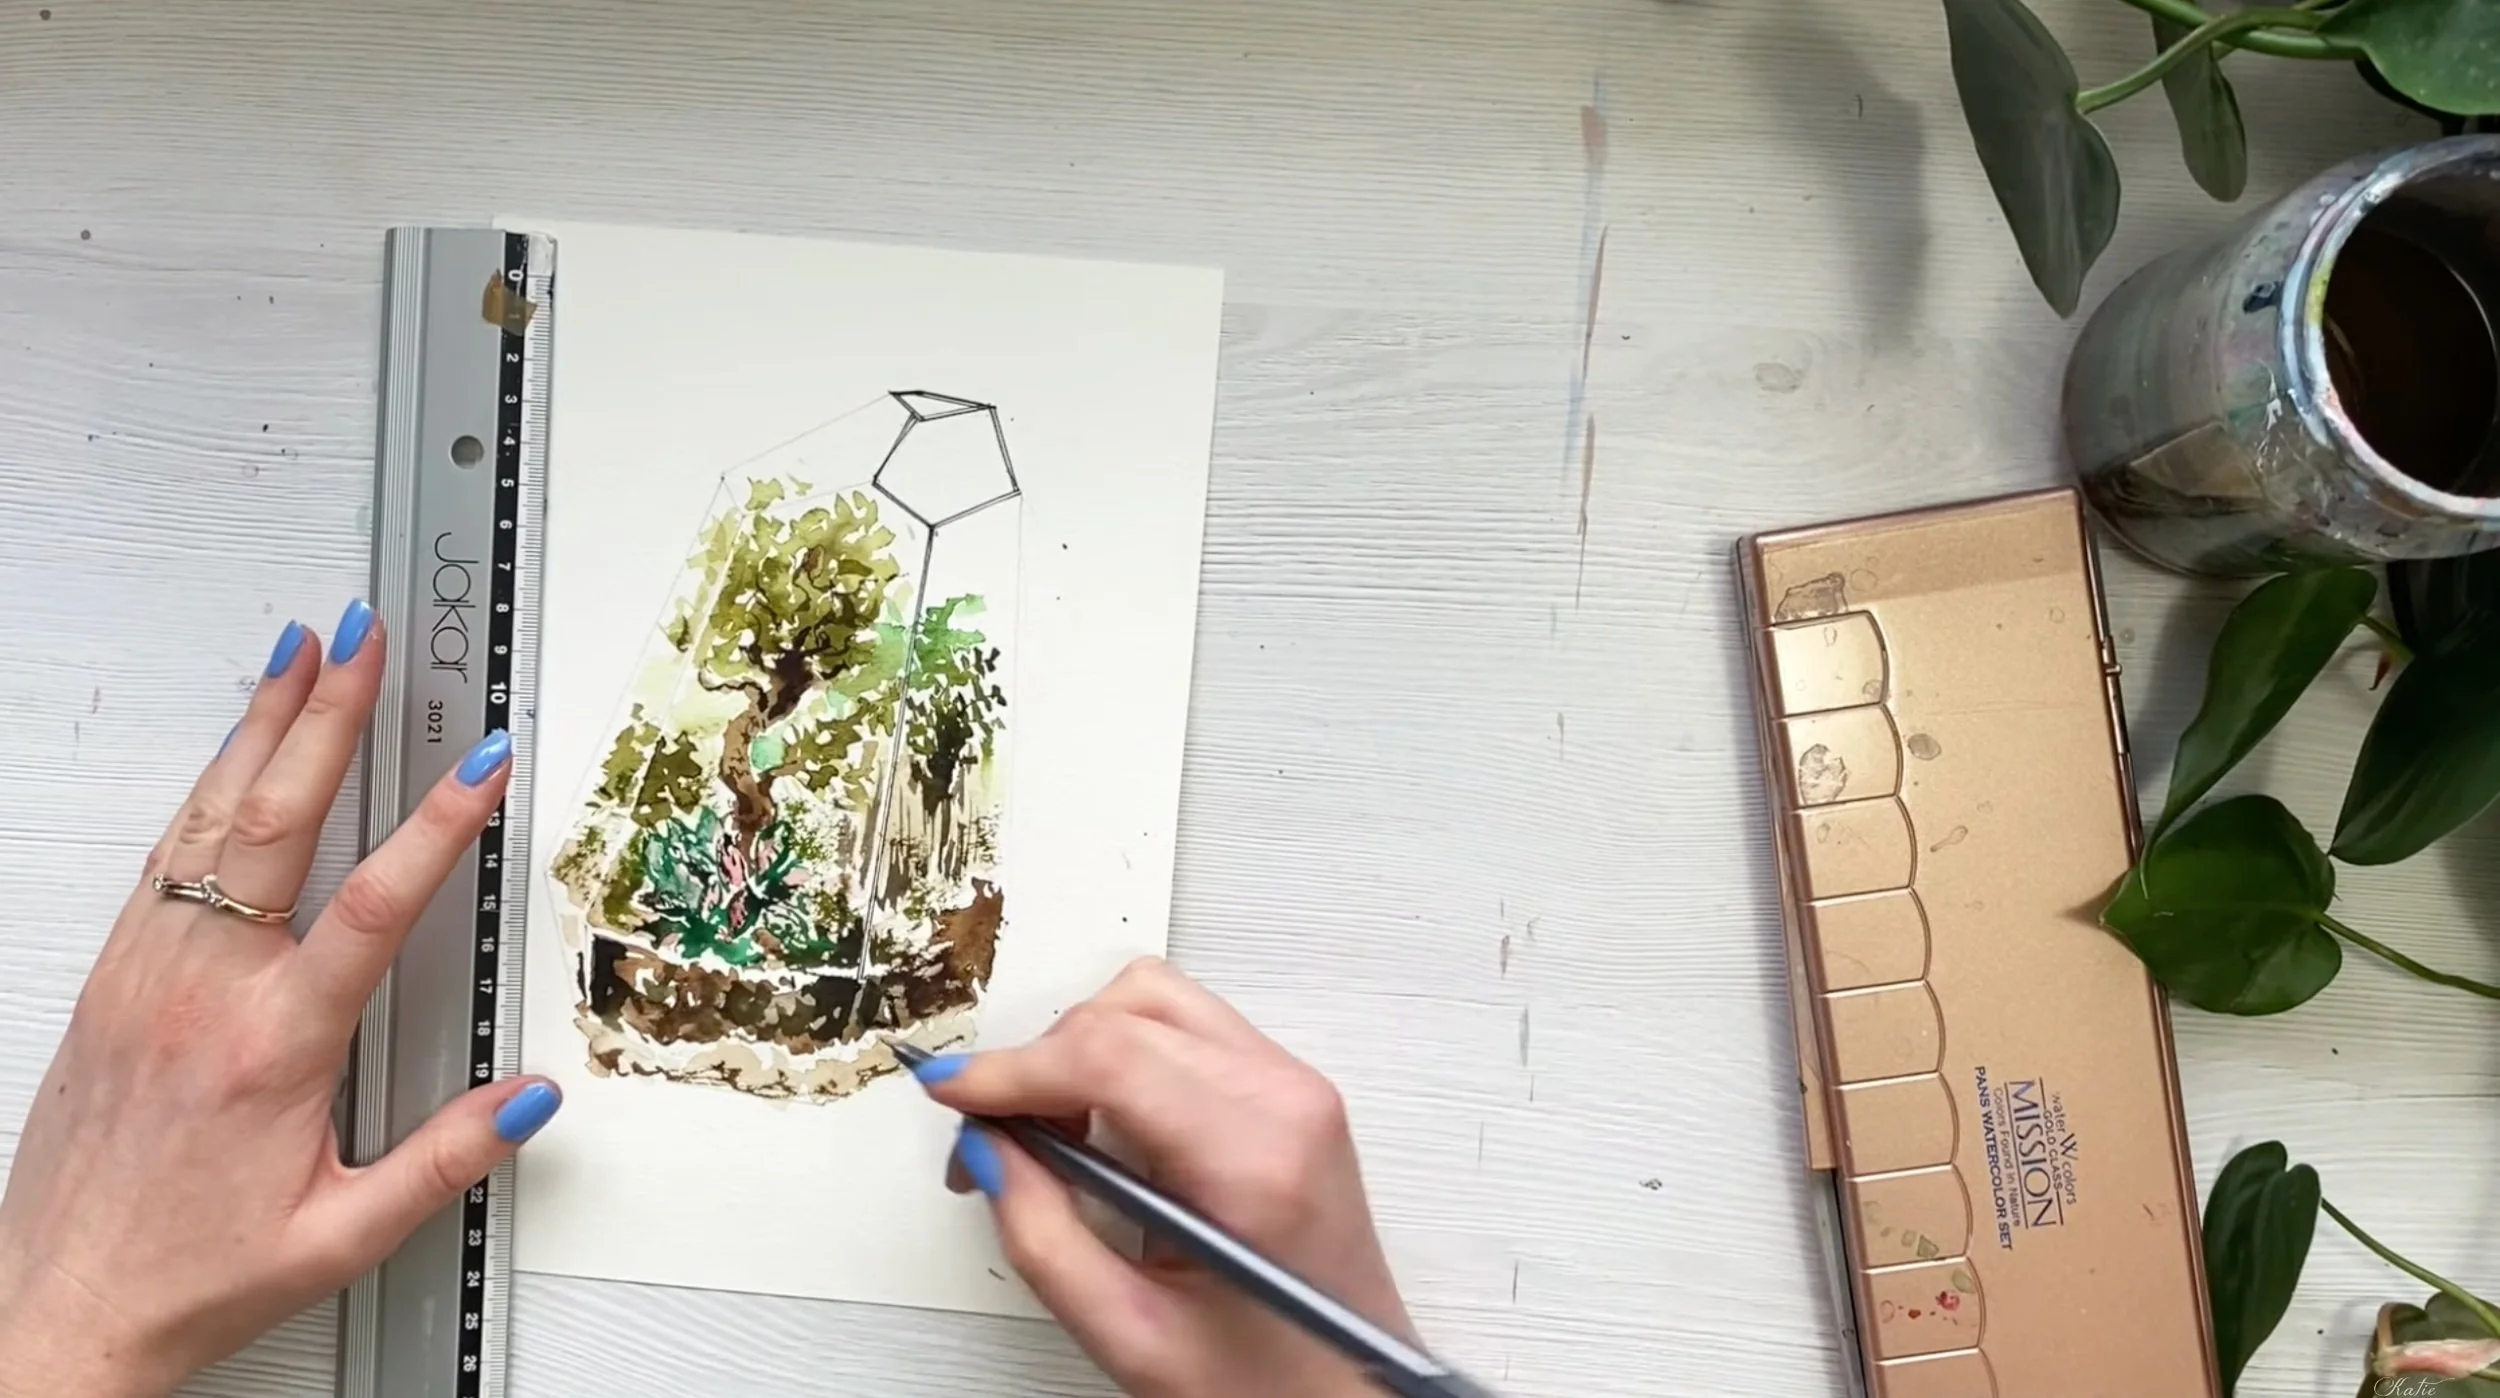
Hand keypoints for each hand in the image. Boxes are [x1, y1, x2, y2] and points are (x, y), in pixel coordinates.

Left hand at [0, 603, 563, 1397]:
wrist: (56, 1307)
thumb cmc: (186, 1275)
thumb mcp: (341, 1237)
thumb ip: (445, 1160)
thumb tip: (528, 1099)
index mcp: (271, 1047)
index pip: (373, 904)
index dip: (437, 822)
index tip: (480, 761)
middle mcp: (199, 992)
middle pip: (275, 819)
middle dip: (328, 716)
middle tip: (364, 643)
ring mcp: (144, 975)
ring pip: (208, 818)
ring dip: (259, 726)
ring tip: (299, 656)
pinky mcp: (110, 980)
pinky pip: (163, 853)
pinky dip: (205, 783)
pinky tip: (230, 752)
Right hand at [911, 959, 1413, 1397]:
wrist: (1356, 1397)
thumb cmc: (1269, 1384)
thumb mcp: (1129, 1335)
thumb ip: (1041, 1234)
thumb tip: (986, 1148)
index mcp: (1256, 1161)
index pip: (1111, 1054)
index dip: (1014, 1067)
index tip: (951, 1096)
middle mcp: (1287, 1101)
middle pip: (1130, 1010)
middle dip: (1041, 1062)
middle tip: (994, 1139)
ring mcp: (1297, 1089)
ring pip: (1157, 1002)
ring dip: (1083, 1050)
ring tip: (1049, 1135)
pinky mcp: (1290, 1095)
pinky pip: (1187, 1031)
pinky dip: (1124, 1057)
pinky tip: (1101, 1129)